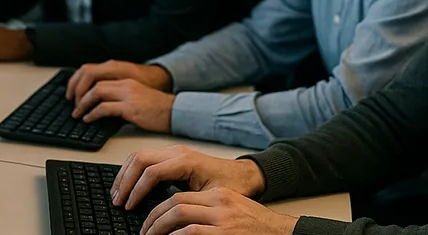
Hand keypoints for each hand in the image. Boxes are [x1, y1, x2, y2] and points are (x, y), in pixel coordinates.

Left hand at [71, 79, 174, 132]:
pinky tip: (89, 119)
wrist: (174, 112)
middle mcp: (125, 84)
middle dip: (79, 94)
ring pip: (97, 93)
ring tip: (78, 114)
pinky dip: (93, 114)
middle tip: (73, 105)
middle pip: (93, 82)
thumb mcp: (135, 97)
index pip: (96, 75)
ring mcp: (128, 94)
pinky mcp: (130, 108)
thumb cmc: (156, 109)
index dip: (82, 84)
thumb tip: (100, 106)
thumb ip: (119, 97)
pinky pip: (105, 108)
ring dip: (84, 104)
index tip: (75, 95)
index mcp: (125, 80)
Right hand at [111, 146, 264, 210]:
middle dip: (125, 181)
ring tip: (117, 194)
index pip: (151, 172)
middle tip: (117, 201)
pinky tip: (127, 185)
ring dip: (125, 174)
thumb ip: (188, 205)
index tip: (129, 207)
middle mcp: (176, 152)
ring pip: (138, 156)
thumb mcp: (211, 198)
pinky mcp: (171, 155)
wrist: (244, 174)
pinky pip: (144, 157)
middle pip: (139, 160)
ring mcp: (173, 151)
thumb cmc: (232, 186)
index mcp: (185, 161)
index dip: (136, 191)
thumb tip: (167, 217)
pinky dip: (131, 170)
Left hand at [141, 187, 297, 234]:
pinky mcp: (225, 234)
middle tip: (144, 231)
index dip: (159, 209)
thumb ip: (206, 213)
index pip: (179, 197)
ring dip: (159, 228)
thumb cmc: (256, 228)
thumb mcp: (231, 212)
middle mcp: (220, 203)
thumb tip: (178, 225)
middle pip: (176, 203)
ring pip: (180, 216)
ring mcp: (223, 219)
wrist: (283, 234)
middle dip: (154, 218)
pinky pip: (191, 232)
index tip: (149, 221)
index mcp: (219, 196)